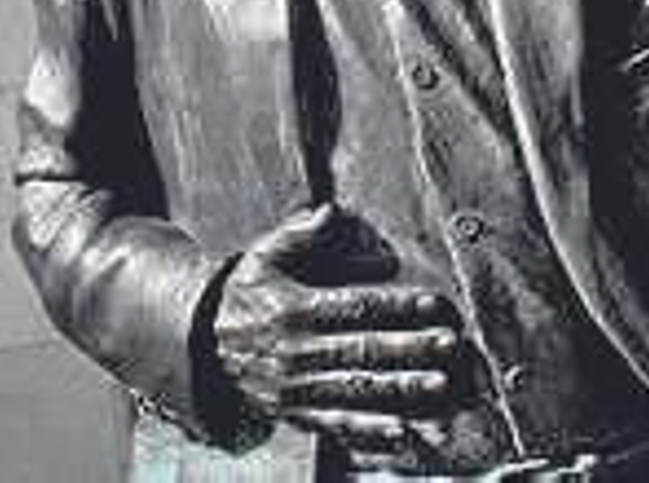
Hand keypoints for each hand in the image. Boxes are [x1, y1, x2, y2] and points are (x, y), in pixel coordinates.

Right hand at [213, 204, 460, 454]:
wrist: (199, 343)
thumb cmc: (245, 290)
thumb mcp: (264, 254)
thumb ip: (301, 233)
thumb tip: (332, 214)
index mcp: (294, 310)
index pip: (355, 307)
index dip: (396, 306)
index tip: (434, 304)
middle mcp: (295, 353)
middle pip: (361, 351)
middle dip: (409, 348)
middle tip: (449, 344)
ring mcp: (295, 389)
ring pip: (354, 391)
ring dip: (399, 390)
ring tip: (437, 385)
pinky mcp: (294, 414)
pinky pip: (335, 426)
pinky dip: (369, 433)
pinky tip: (402, 434)